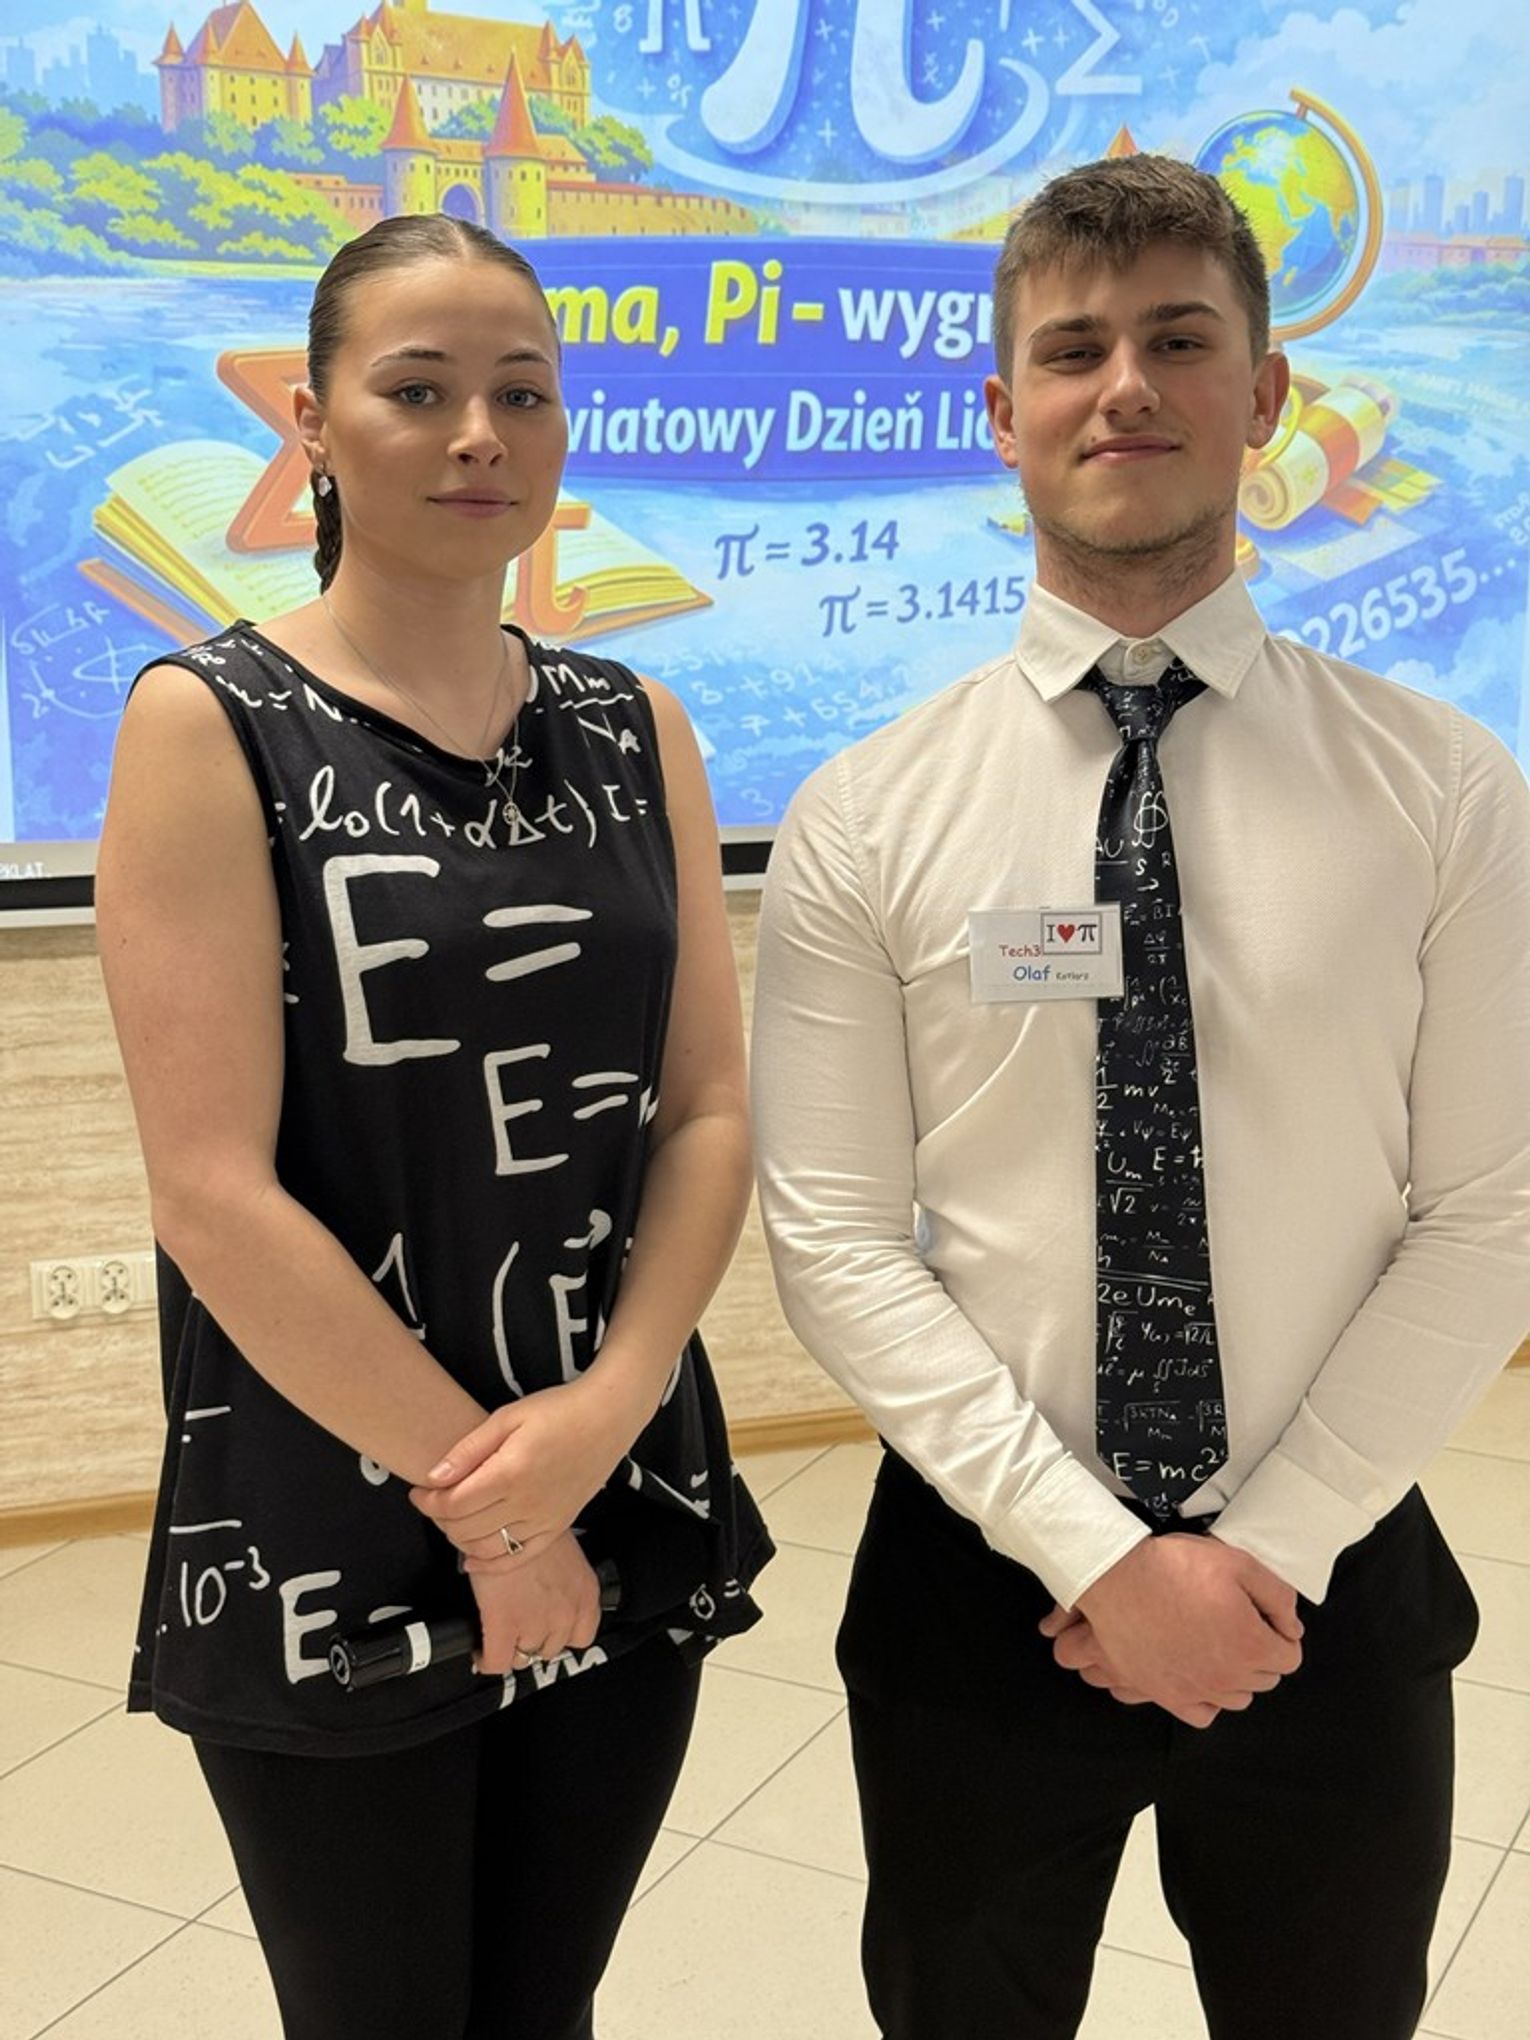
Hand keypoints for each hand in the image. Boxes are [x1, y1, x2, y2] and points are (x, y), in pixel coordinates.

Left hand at [410, 1374, 646, 1566]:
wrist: (607, 1418)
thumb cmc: (557, 1410)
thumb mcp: (507, 1417)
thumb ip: (468, 1450)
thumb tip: (434, 1478)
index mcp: (510, 1472)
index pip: (454, 1504)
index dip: (428, 1502)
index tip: (419, 1491)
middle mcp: (527, 1503)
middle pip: (465, 1529)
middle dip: (440, 1518)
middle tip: (433, 1501)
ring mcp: (544, 1520)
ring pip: (487, 1549)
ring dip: (460, 1540)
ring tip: (453, 1519)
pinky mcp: (557, 1527)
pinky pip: (518, 1558)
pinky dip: (491, 1564)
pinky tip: (473, 1559)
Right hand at [469, 1531, 602, 1675]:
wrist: (501, 1517)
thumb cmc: (528, 1525)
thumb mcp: (561, 1552)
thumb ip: (563, 1580)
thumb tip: (547, 1592)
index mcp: (585, 1592)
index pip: (581, 1636)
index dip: (560, 1635)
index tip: (547, 1631)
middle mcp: (566, 1611)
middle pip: (549, 1649)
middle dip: (532, 1638)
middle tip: (518, 1624)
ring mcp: (537, 1622)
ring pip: (523, 1657)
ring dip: (510, 1647)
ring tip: (499, 1632)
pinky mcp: (505, 1625)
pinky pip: (497, 1662)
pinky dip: (488, 1661)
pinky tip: (481, 1652)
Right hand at [1046, 1535, 1303, 1729]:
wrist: (1119, 1578)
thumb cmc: (1175, 1567)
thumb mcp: (1238, 1564)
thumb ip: (1278, 1597)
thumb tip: (1291, 1626)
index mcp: (1252, 1645)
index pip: (1290, 1657)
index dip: (1280, 1634)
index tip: (1264, 1618)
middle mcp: (1230, 1676)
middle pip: (1265, 1678)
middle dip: (1260, 1653)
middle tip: (1237, 1624)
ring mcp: (1198, 1690)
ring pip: (1238, 1698)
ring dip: (1236, 1675)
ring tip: (1217, 1646)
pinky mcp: (1168, 1696)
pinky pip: (1205, 1714)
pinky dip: (1209, 1699)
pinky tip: (1201, 1674)